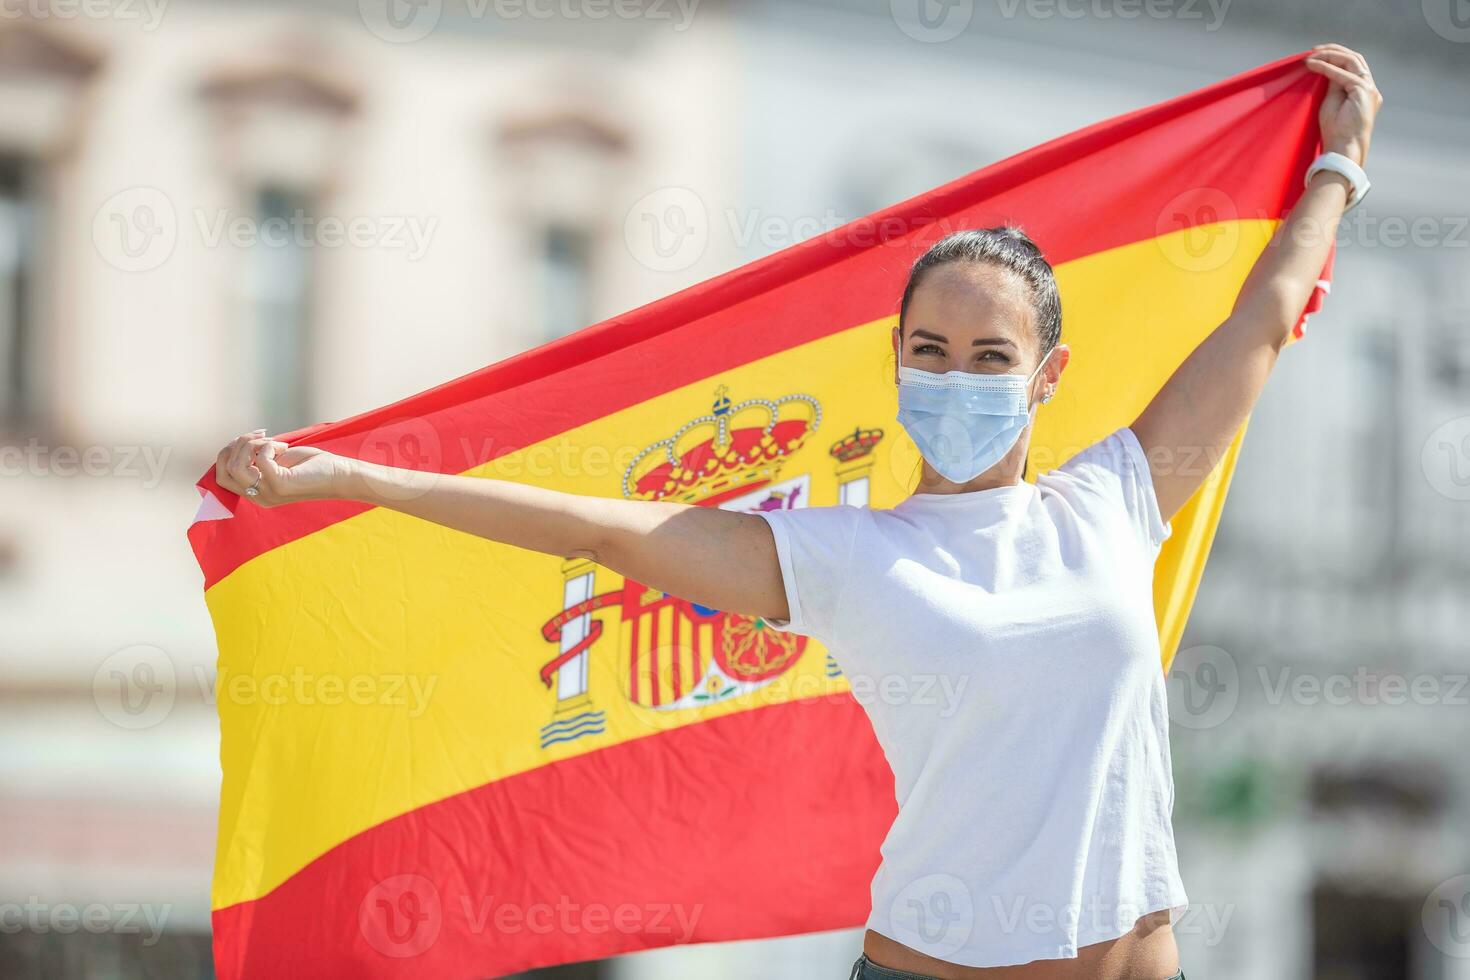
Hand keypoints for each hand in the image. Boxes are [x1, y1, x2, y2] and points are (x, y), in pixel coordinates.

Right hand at [214, 430, 350, 506]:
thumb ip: (256, 457)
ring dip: (251, 444)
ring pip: (236, 466)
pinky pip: (260, 460)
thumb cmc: (311, 465)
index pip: (220, 476)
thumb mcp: (276, 460)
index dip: (226, 453)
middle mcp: (258, 497)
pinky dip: (269, 446)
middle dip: (235, 446)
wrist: (339, 474)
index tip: (247, 439)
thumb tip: (238, 442)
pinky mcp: (280, 485)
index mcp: (255, 493)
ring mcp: (268, 493)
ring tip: (273, 441)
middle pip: (223, 471)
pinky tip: (285, 447)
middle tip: (260, 436)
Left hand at [1304, 43, 1382, 167]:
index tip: (1315, 55)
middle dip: (1334, 51)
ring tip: (1312, 55)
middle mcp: (1370, 87)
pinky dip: (1327, 68)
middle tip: (1313, 50)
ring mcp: (1369, 89)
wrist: (1344, 148)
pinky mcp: (1364, 92)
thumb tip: (1327, 68)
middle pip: (1355, 58)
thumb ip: (1333, 85)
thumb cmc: (1335, 131)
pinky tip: (1313, 65)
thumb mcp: (1331, 102)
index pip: (1352, 65)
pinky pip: (1343, 74)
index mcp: (1363, 90)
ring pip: (1352, 61)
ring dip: (1330, 55)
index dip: (1335, 56)